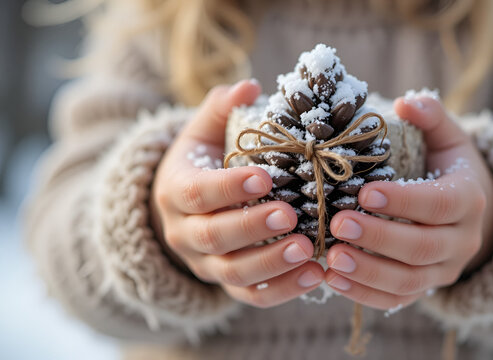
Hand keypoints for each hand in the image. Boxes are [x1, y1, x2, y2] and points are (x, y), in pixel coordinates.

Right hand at [150, 80, 324, 307]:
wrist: (183, 209)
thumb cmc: (200, 164)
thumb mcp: (202, 133)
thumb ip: (222, 109)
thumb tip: (249, 86)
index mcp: (176, 191)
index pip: (198, 193)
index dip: (228, 188)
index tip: (263, 177)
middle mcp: (185, 233)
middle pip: (214, 237)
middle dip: (253, 227)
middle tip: (292, 215)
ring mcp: (205, 264)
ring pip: (233, 274)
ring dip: (271, 264)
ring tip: (309, 251)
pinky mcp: (227, 284)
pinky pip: (251, 296)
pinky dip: (282, 291)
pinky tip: (315, 276)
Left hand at [324, 95, 492, 309]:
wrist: (467, 212)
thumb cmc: (448, 169)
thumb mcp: (448, 139)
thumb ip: (432, 117)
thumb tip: (407, 102)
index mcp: (469, 199)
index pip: (440, 205)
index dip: (403, 201)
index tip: (364, 192)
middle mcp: (463, 241)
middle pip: (423, 248)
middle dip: (378, 238)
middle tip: (337, 224)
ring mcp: (444, 270)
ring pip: (409, 281)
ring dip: (368, 273)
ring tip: (331, 259)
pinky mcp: (425, 290)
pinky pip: (397, 300)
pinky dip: (364, 295)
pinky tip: (332, 280)